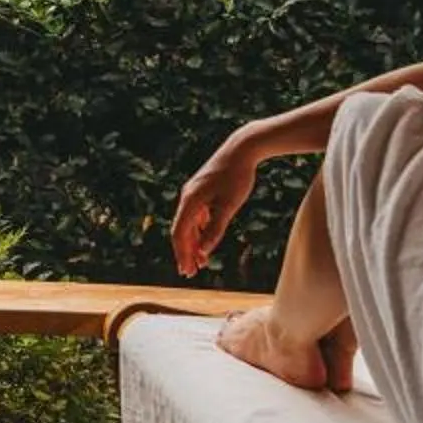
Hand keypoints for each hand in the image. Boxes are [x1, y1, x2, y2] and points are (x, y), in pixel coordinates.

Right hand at [171, 139, 258, 277]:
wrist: (242, 149)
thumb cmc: (237, 177)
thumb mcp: (229, 206)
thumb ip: (216, 229)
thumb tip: (204, 251)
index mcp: (191, 200)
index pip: (180, 233)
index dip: (182, 253)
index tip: (187, 271)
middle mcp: (188, 197)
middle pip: (181, 230)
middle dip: (185, 252)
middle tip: (190, 273)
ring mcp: (194, 193)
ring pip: (188, 224)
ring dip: (193, 243)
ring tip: (200, 262)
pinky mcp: (202, 191)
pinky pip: (195, 216)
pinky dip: (199, 231)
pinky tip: (205, 241)